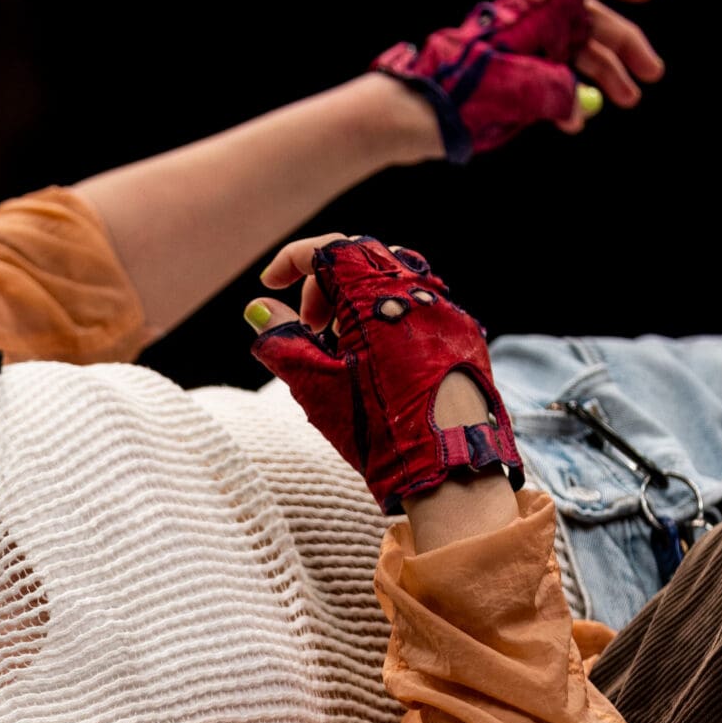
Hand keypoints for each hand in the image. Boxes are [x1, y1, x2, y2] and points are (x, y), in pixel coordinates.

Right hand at [245, 234, 520, 511]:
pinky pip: (418, 304)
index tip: (271, 284)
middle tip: (308, 328)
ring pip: (392, 278)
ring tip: (340, 347)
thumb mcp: (316, 385)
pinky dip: (386, 315)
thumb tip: (256, 308)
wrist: (446, 473)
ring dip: (354, 298)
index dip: (292, 260)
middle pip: (360, 258)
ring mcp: (446, 313)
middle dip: (322, 284)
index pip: (329, 249)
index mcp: (376, 299)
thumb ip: (283, 340)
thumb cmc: (377, 433)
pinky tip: (376, 359)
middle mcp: (417, 294)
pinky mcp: (464, 335)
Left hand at [372, 0, 665, 161]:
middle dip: (622, 49)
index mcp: (531, 13)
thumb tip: (578, 107)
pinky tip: (575, 123)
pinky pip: (552, 84)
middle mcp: (530, 27)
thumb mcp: (522, 91)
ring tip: (627, 101)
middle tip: (650, 77)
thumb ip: (558, 92)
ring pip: (574, 56)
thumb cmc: (463, 94)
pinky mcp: (512, 82)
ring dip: (604, 78)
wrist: (416, 116)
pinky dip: (568, 101)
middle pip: (588, 25)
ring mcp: (522, 54)